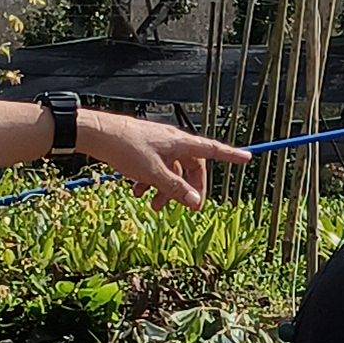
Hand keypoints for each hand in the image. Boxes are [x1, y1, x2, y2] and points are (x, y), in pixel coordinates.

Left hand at [78, 113, 244, 206]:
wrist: (96, 134)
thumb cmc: (125, 148)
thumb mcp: (152, 173)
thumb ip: (175, 188)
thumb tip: (195, 201)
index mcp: (180, 142)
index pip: (212, 149)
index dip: (230, 155)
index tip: (247, 158)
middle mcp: (172, 142)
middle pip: (191, 166)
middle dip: (187, 188)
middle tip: (186, 208)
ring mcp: (157, 145)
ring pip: (171, 170)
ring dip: (165, 190)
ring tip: (152, 206)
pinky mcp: (143, 149)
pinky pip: (155, 168)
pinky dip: (149, 182)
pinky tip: (135, 192)